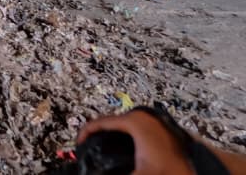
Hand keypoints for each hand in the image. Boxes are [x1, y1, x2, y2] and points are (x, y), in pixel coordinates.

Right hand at [77, 110, 194, 174]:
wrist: (205, 168)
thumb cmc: (176, 169)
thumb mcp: (140, 174)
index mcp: (133, 122)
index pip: (98, 122)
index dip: (84, 134)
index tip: (78, 144)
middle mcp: (142, 116)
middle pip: (109, 122)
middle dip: (97, 135)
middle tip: (89, 148)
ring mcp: (152, 119)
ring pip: (121, 125)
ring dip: (111, 136)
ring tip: (103, 149)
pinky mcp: (159, 125)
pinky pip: (133, 128)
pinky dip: (124, 137)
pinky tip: (124, 151)